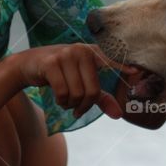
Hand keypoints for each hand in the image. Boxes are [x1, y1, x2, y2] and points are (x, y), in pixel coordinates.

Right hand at [11, 44, 136, 118]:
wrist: (28, 64)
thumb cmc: (60, 73)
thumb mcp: (81, 82)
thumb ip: (101, 97)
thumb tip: (119, 115)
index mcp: (92, 52)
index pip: (111, 59)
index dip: (123, 66)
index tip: (137, 72)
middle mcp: (81, 50)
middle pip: (93, 90)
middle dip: (85, 105)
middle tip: (77, 109)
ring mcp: (65, 55)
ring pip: (77, 93)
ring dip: (71, 104)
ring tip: (66, 100)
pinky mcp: (51, 63)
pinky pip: (63, 92)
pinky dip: (61, 101)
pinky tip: (58, 98)